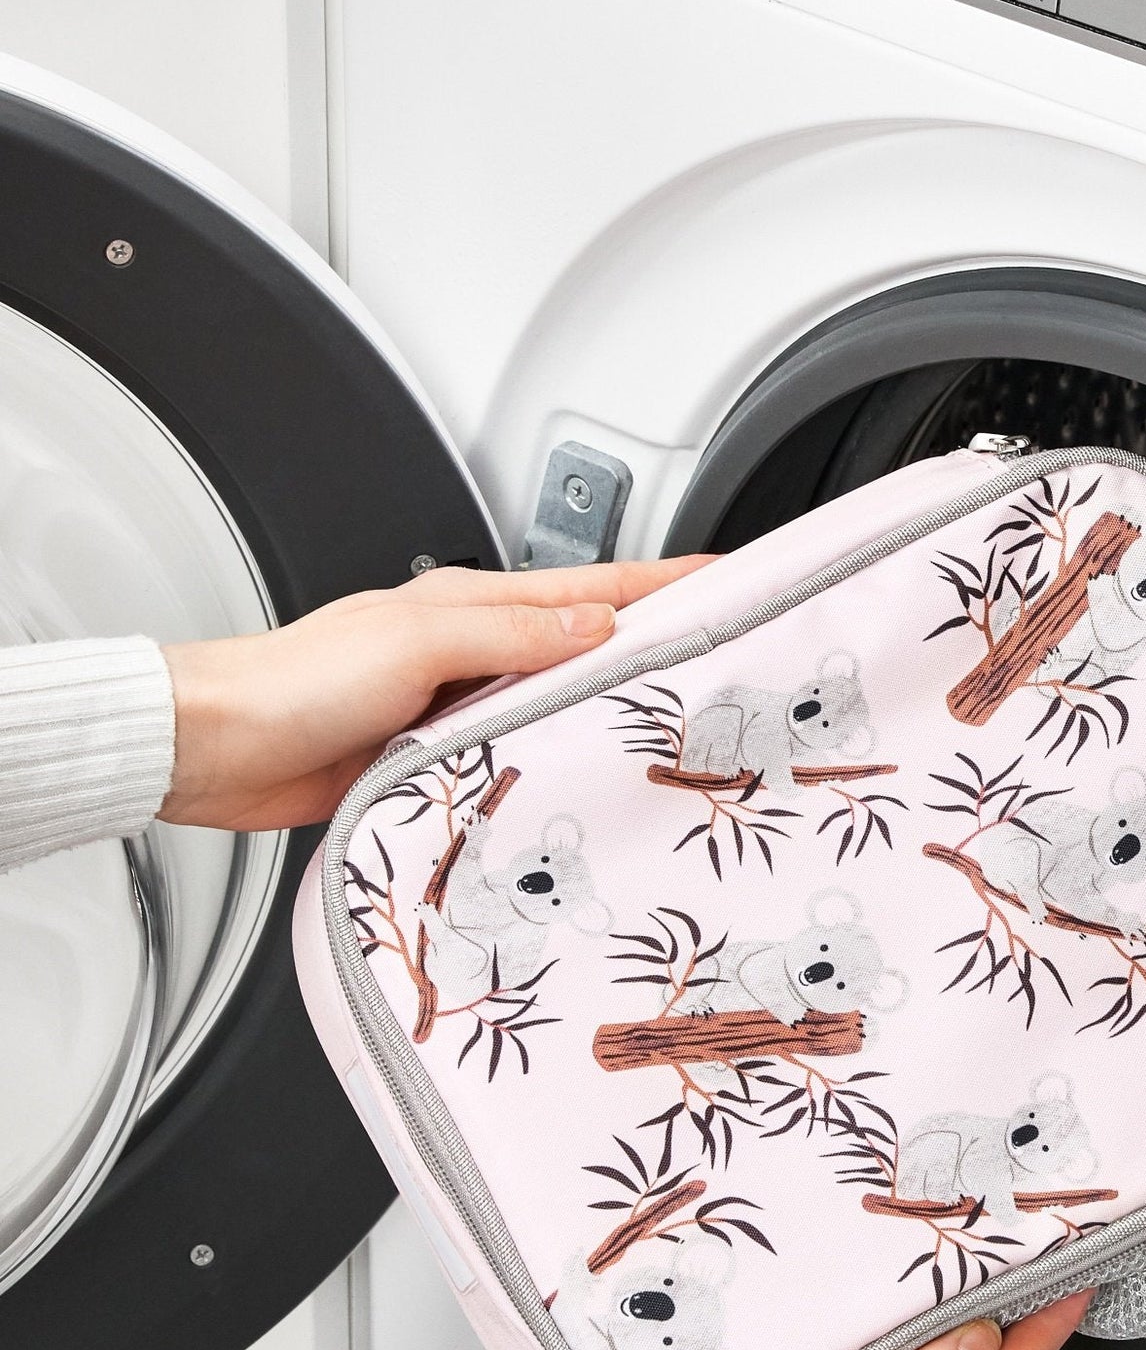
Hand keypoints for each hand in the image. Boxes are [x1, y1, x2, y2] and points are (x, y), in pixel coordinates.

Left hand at [159, 559, 708, 829]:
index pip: (592, 589)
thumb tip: (598, 627)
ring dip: (613, 701)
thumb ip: (512, 633)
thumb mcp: (418, 643)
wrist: (218, 748)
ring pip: (560, 698)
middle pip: (587, 642)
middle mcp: (471, 649)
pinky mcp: (439, 755)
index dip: (663, 582)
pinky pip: (521, 749)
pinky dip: (561, 752)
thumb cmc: (294, 683)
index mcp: (471, 604)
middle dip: (658, 640)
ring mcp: (458, 702)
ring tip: (677, 714)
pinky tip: (586, 772)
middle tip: (723, 652)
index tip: (724, 578)